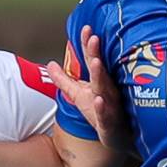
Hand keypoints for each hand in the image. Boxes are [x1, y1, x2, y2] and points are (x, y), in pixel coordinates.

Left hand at [46, 25, 129, 154]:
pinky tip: (99, 100)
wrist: (116, 138)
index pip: (92, 59)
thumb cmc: (99, 112)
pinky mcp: (109, 122)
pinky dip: (102, 107)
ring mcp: (109, 105)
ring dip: (100, 76)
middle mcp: (106, 89)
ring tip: (95, 63)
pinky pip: (105, 114)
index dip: (88, 45)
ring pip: (105, 89)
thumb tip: (50, 63)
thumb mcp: (77, 94)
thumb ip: (64, 79)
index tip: (86, 28)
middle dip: (96, 53)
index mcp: (99, 81)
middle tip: (94, 38)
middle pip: (100, 69)